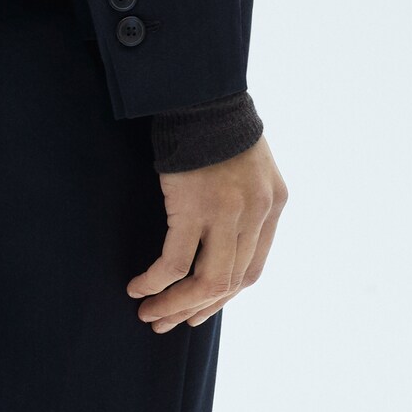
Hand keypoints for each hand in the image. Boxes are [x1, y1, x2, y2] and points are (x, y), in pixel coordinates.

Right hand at [126, 133, 286, 331]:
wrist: (199, 89)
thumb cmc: (216, 124)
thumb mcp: (247, 166)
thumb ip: (244, 203)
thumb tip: (224, 242)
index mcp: (273, 204)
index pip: (252, 269)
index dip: (224, 296)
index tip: (198, 308)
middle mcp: (256, 213)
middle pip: (229, 282)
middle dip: (196, 308)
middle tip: (169, 322)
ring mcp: (227, 212)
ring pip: (205, 281)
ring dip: (175, 304)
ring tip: (150, 315)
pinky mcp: (193, 205)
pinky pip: (174, 262)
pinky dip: (156, 282)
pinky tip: (138, 288)